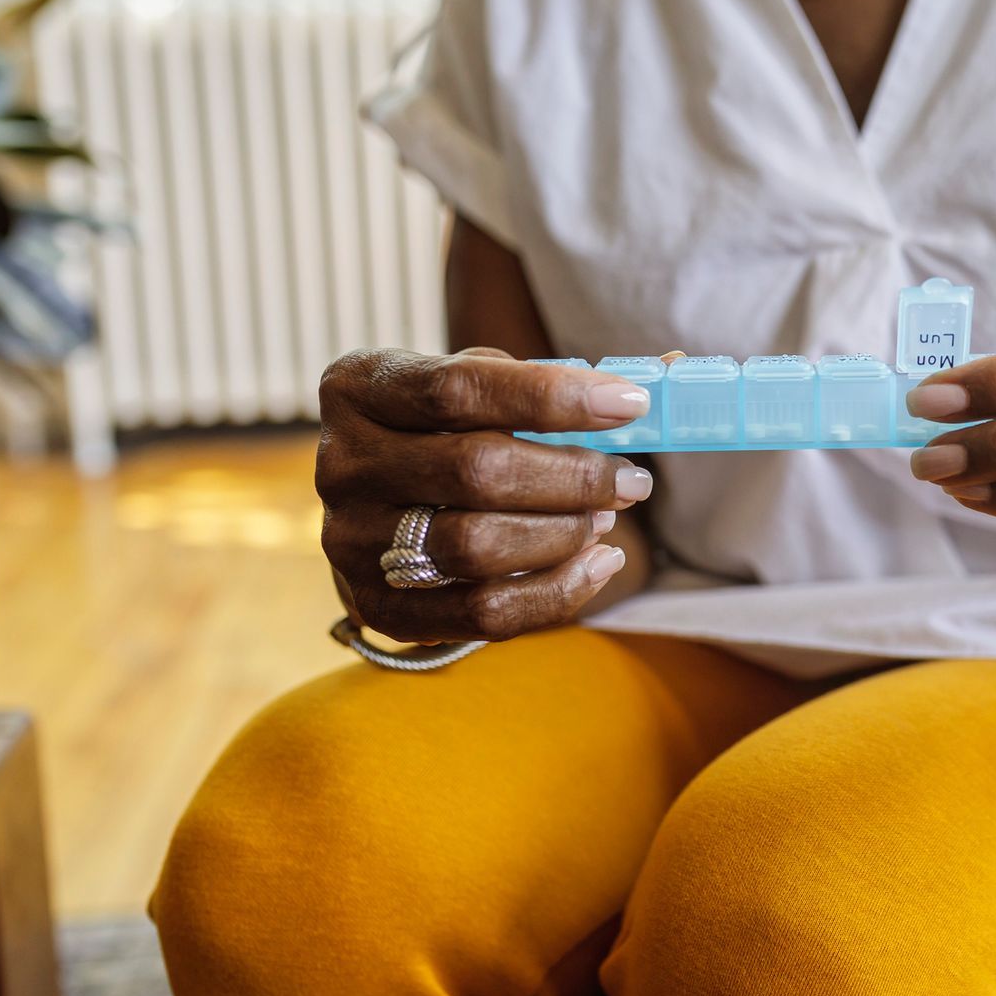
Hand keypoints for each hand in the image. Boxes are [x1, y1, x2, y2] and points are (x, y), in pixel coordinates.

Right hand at [315, 347, 653, 643]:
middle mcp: (342, 463)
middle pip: (476, 471)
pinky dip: (555, 592)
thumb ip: (541, 381)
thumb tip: (652, 382)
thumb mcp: (474, 386)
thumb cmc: (446, 431)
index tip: (630, 404)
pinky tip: (598, 565)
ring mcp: (351, 541)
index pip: (459, 388)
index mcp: (360, 388)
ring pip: (478, 546)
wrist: (381, 507)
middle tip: (631, 480)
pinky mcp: (378, 605)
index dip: (552, 397)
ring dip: (565, 534)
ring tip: (607, 518)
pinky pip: (480, 614)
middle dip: (574, 477)